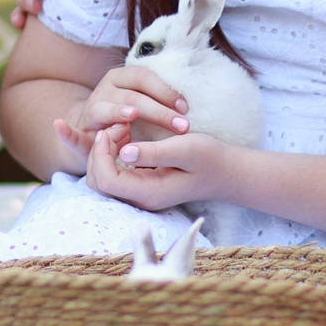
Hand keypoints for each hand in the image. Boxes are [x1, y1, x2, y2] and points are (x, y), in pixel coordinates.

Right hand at [50, 65, 188, 156]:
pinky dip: (65, 131)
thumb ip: (163, 99)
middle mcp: (106, 89)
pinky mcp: (80, 130)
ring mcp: (92, 108)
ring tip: (132, 115)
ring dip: (119, 112)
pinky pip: (72, 133)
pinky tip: (59, 126)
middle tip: (182, 125)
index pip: (146, 77)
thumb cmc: (131, 118)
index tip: (186, 109)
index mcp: (123, 78)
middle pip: (133, 95)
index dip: (166, 91)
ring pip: (106, 108)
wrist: (97, 130)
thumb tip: (191, 103)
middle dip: (159, 111)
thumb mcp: (147, 103)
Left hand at [84, 124, 238, 213]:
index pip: (107, 180)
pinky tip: (128, 137)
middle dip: (99, 152)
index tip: (114, 127)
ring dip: (105, 152)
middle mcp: (141, 199)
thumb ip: (154, 152)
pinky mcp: (142, 187)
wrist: (227, 172)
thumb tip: (123, 152)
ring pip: (103, 179)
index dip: (101, 153)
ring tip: (123, 129)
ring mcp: (141, 195)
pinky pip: (115, 174)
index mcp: (149, 192)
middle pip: (98, 182)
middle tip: (119, 126)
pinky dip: (113, 155)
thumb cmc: (210, 157)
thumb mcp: (186, 149)